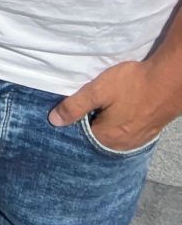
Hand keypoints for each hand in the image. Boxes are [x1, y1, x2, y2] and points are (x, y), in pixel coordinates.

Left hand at [50, 59, 181, 151]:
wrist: (170, 80)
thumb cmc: (132, 84)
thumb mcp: (97, 91)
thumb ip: (74, 106)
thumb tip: (54, 121)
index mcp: (108, 137)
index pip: (81, 137)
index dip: (73, 122)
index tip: (69, 110)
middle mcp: (123, 144)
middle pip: (97, 137)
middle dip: (89, 124)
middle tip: (86, 106)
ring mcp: (138, 139)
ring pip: (113, 135)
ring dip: (105, 124)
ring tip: (102, 107)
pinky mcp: (149, 131)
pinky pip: (127, 132)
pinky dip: (119, 124)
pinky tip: (118, 111)